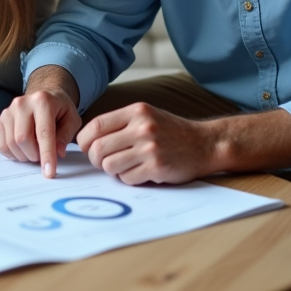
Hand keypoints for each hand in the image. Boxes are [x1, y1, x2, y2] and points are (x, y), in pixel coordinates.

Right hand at [0, 65, 81, 177]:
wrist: (45, 97)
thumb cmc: (60, 110)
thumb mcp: (72, 119)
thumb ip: (65, 136)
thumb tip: (58, 152)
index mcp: (43, 101)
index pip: (44, 133)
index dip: (47, 155)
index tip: (49, 172)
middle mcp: (22, 103)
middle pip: (23, 139)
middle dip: (34, 155)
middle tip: (42, 157)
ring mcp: (9, 111)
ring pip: (11, 143)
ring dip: (24, 155)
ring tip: (34, 152)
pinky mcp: (1, 120)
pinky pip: (2, 144)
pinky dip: (12, 154)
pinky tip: (23, 151)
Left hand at [76, 103, 218, 184]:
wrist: (206, 144)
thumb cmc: (171, 132)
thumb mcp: (147, 116)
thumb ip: (120, 124)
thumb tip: (87, 140)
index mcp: (137, 111)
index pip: (96, 125)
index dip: (84, 140)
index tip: (87, 148)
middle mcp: (142, 127)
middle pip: (98, 148)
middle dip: (96, 159)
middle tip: (104, 162)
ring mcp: (150, 148)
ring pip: (109, 165)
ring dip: (113, 170)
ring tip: (125, 166)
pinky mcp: (157, 167)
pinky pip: (127, 178)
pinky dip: (128, 178)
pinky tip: (140, 172)